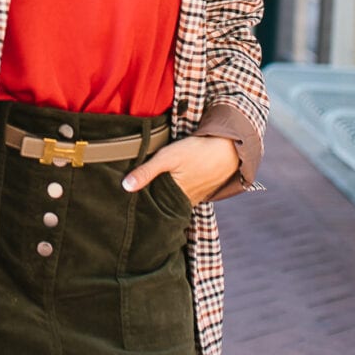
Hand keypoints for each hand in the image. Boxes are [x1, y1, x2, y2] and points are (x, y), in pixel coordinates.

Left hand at [121, 134, 239, 206]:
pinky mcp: (199, 190)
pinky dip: (174, 192)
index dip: (140, 205)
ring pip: (172, 200)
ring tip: (146, 192)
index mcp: (176, 197)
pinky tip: (167, 185)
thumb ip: (147, 172)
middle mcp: (185, 202)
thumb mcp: (168, 157)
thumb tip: (126, 186)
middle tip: (133, 199)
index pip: (153, 207)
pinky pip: (183, 195)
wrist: (228, 148)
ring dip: (163, 197)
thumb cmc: (197, 151)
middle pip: (162, 205)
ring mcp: (194, 197)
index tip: (126, 204)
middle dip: (150, 203)